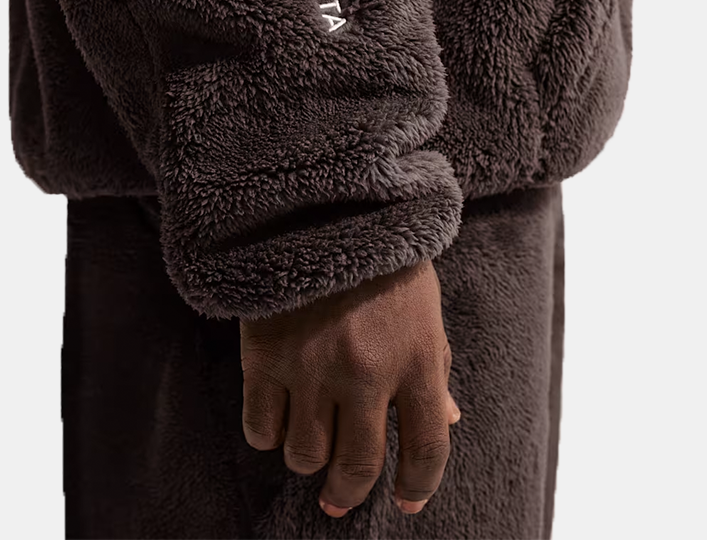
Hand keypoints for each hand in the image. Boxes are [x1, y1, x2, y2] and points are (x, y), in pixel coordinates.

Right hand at [239, 258, 460, 517]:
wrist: (324, 205)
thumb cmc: (384, 257)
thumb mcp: (424, 308)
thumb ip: (433, 367)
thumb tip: (446, 420)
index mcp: (417, 358)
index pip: (427, 450)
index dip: (419, 487)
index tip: (407, 500)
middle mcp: (367, 372)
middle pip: (359, 465)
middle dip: (349, 492)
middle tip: (340, 498)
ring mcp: (313, 366)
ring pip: (305, 455)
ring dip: (308, 460)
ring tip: (309, 444)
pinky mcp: (265, 355)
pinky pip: (260, 427)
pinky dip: (268, 435)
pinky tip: (276, 420)